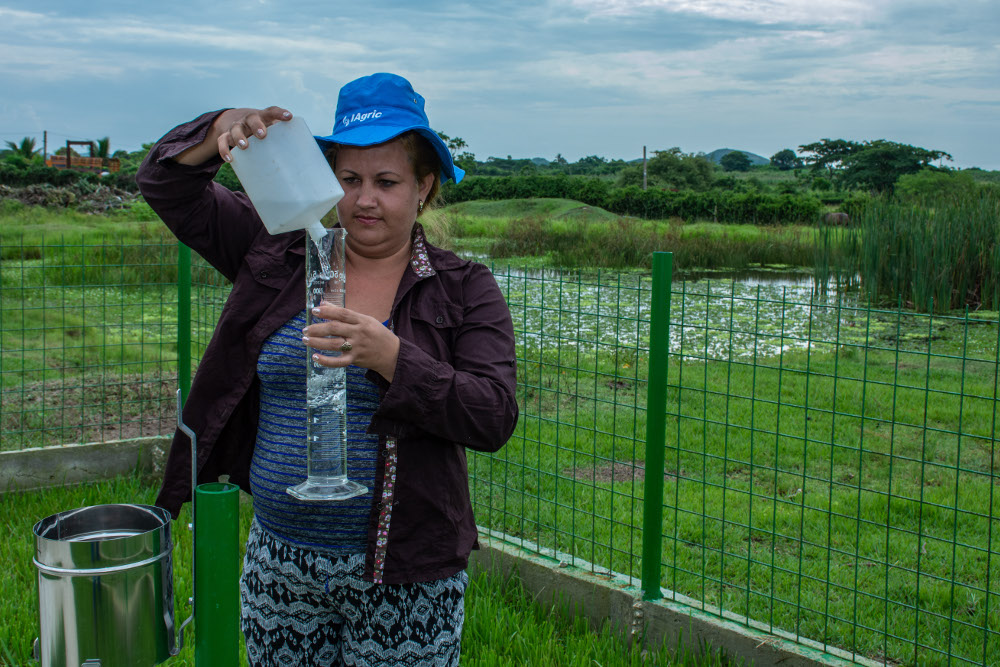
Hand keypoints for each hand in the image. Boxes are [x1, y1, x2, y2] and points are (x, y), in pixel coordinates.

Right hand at [172, 106, 292, 165]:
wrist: (237, 121)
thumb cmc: (263, 130)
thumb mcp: (273, 131)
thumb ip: (286, 140)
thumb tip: (307, 161)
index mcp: (263, 116)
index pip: (272, 111)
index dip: (280, 113)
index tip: (289, 117)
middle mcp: (248, 119)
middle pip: (252, 118)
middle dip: (257, 126)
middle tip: (262, 135)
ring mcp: (236, 127)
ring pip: (235, 129)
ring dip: (239, 136)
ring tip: (244, 146)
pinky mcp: (226, 136)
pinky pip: (222, 141)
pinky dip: (224, 149)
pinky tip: (229, 159)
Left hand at [302, 305, 400, 381]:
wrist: (392, 353)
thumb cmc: (376, 334)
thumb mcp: (364, 320)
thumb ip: (344, 313)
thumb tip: (323, 304)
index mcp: (362, 321)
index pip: (342, 314)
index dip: (327, 311)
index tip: (314, 311)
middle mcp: (359, 333)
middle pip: (335, 329)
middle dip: (317, 328)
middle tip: (305, 329)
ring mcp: (357, 347)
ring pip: (334, 344)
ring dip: (317, 342)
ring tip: (305, 340)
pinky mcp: (356, 359)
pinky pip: (339, 362)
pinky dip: (326, 361)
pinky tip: (315, 357)